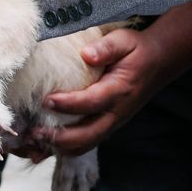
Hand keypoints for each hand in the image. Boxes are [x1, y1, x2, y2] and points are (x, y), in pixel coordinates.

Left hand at [29, 27, 164, 156]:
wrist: (158, 63)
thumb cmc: (136, 50)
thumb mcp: (123, 41)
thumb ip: (106, 47)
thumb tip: (86, 55)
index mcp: (119, 90)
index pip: (92, 102)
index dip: (68, 104)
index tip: (47, 100)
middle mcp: (117, 112)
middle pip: (88, 134)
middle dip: (60, 137)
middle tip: (34, 133)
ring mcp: (112, 123)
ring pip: (86, 144)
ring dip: (60, 148)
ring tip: (34, 143)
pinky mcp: (107, 126)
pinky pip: (86, 144)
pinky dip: (65, 149)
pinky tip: (44, 148)